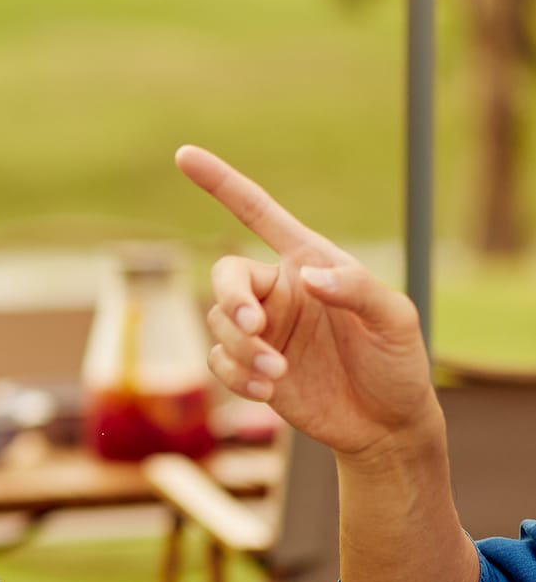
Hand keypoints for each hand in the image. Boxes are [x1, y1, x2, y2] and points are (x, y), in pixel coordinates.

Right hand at [178, 145, 440, 459]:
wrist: (387, 426)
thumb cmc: (398, 363)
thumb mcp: (395, 320)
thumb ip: (357, 289)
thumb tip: (309, 277)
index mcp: (309, 263)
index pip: (258, 214)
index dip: (221, 184)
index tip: (184, 155)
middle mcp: (279, 292)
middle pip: (226, 276)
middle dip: (230, 299)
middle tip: (253, 325)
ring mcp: (262, 331)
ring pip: (219, 324)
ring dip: (242, 349)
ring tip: (279, 374)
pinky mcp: (250, 368)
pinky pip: (219, 362)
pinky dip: (235, 376)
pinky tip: (268, 391)